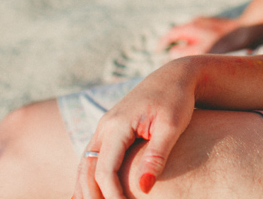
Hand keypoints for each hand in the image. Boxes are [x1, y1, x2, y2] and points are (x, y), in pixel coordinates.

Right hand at [74, 60, 195, 198]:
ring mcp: (104, 127)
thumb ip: (157, 155)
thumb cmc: (177, 99)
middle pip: (87, 168)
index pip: (105, 169)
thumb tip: (144, 189)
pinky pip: (92, 156)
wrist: (175, 75)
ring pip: (85, 163)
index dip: (111, 194)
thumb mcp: (172, 125)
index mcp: (117, 124)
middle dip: (91, 195)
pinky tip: (87, 193)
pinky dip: (88, 176)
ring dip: (84, 188)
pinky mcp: (109, 129)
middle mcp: (105, 126)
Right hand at [156, 16, 240, 56]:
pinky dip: (197, 41)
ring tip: (189, 56)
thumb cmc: (225, 42)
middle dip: (174, 44)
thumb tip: (172, 52)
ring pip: (190, 34)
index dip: (162, 44)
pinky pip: (200, 33)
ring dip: (187, 43)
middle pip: (179, 33)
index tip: (158, 51)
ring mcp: (205, 22)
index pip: (170, 35)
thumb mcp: (201, 51)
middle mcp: (196, 22)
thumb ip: (183, 53)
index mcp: (190, 27)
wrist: (246, 30)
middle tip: (172, 56)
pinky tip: (204, 51)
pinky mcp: (214, 25)